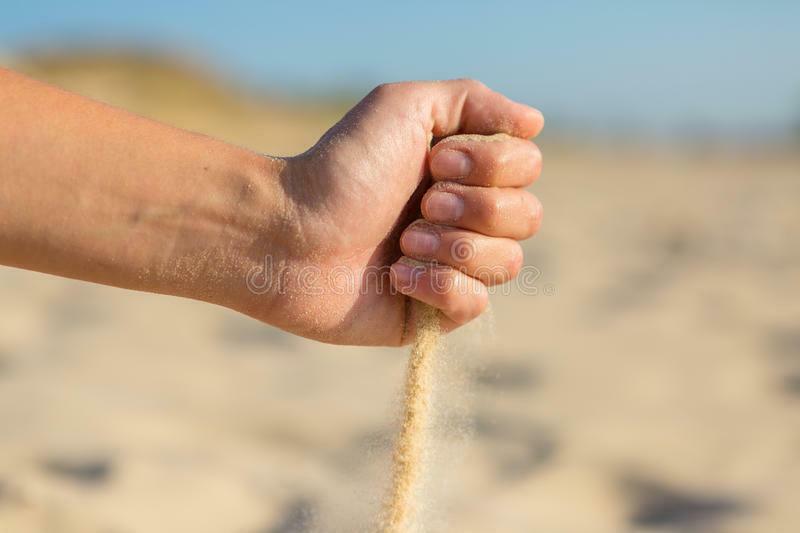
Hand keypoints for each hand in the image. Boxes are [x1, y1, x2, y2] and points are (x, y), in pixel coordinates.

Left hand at [246, 80, 543, 344]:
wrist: (289, 234)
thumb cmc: (342, 167)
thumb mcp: (405, 107)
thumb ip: (473, 102)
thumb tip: (535, 123)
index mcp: (465, 171)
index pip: (527, 167)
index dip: (490, 166)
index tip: (433, 161)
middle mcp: (466, 217)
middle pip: (527, 216)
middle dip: (471, 207)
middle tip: (418, 203)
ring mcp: (453, 267)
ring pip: (507, 262)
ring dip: (453, 246)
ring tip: (403, 241)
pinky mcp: (434, 312)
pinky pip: (477, 304)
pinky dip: (440, 286)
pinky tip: (397, 276)